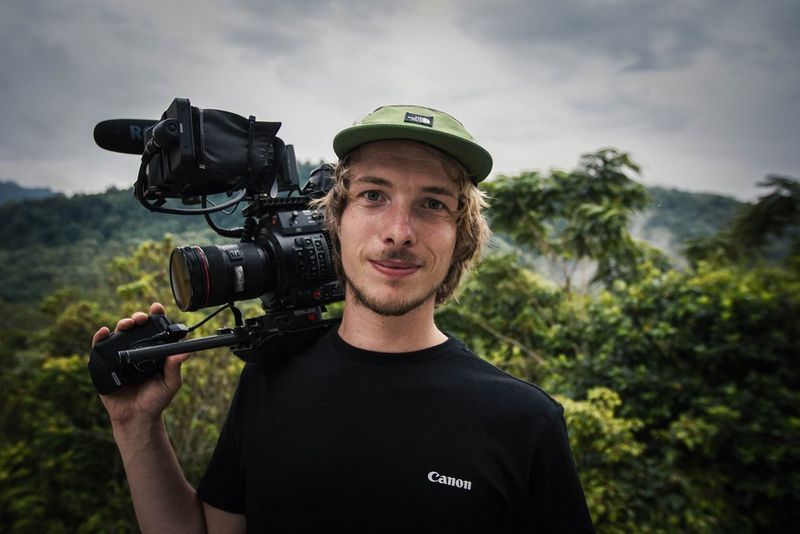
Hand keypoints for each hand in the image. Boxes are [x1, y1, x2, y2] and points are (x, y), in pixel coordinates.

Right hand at [92, 302, 189, 428]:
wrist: (136, 417)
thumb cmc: (155, 400)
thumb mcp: (170, 383)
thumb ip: (175, 367)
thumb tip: (185, 351)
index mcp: (153, 351)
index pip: (155, 329)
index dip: (156, 316)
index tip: (157, 308)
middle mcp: (136, 350)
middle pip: (136, 328)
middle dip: (137, 318)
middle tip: (141, 318)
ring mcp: (120, 356)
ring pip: (119, 334)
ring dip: (122, 324)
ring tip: (127, 324)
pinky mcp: (105, 364)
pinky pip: (100, 348)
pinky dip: (99, 337)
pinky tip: (104, 331)